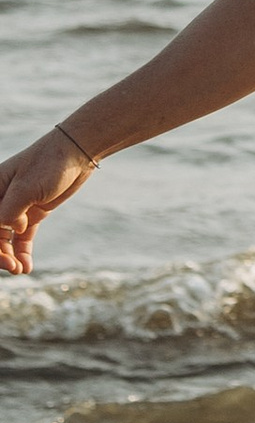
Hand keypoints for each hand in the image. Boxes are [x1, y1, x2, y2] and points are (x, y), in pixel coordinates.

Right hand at [0, 124, 96, 276]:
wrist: (78, 152)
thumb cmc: (49, 163)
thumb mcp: (26, 187)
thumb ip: (9, 211)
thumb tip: (8, 230)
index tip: (1, 256)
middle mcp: (1, 199)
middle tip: (11, 267)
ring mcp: (17, 207)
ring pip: (5, 238)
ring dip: (9, 256)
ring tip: (19, 270)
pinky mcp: (33, 212)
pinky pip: (22, 237)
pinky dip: (22, 252)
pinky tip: (26, 267)